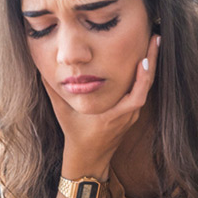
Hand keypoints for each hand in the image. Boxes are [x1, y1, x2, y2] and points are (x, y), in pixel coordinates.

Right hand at [42, 34, 160, 171]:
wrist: (89, 159)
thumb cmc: (75, 135)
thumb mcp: (62, 113)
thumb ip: (53, 91)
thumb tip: (42, 70)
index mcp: (112, 116)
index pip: (135, 98)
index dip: (142, 79)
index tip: (144, 60)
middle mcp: (126, 116)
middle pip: (146, 88)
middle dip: (152, 62)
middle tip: (156, 39)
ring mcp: (131, 116)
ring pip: (146, 89)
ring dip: (150, 68)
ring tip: (153, 44)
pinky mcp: (132, 115)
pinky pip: (141, 93)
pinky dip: (144, 76)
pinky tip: (145, 61)